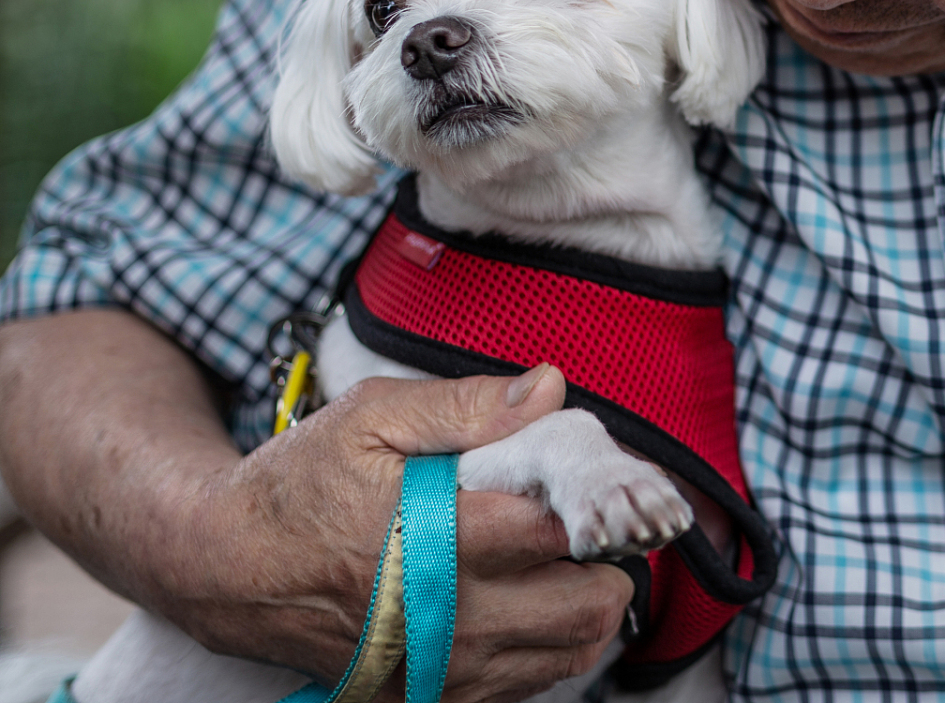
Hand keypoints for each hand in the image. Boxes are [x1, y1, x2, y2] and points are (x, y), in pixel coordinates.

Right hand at [174, 365, 632, 702]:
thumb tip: (549, 389)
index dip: (589, 497)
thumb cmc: (297, 485)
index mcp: (432, 541)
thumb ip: (467, 405)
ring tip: (560, 556)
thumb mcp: (369, 417)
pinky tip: (525, 595)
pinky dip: (550, 640)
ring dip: (587, 600)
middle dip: (605, 556)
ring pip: (572, 649)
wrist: (223, 570)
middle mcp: (444, 619)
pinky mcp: (431, 696)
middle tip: (583, 519)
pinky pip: (534, 679)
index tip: (585, 475)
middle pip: (586, 602)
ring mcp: (440, 668)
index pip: (560, 528)